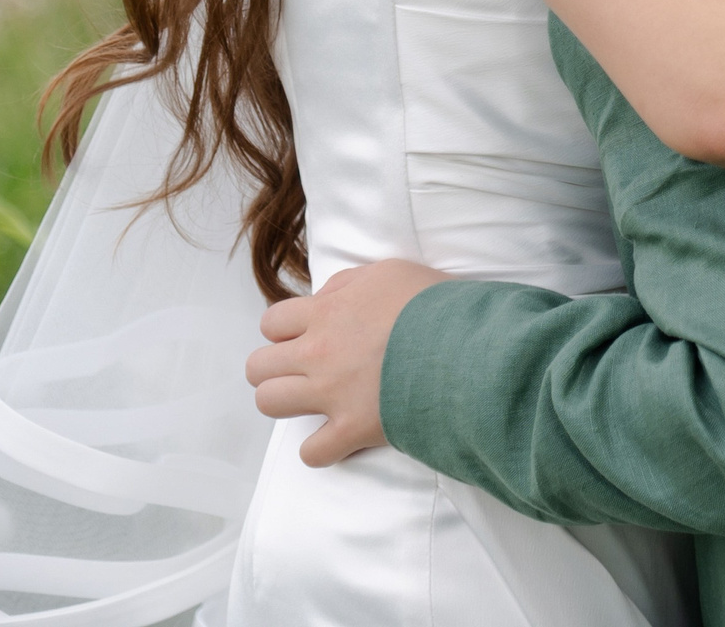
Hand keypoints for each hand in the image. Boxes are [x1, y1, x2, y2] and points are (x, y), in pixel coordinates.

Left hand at [245, 259, 449, 465]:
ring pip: (270, 403)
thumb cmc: (434, 304)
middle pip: (258, 366)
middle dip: (274, 368)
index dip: (285, 332)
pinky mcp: (353, 429)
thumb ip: (349, 283)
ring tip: (313, 402)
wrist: (466, 344)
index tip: (307, 337)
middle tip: (303, 371)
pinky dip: (321, 449)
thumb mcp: (391, 271)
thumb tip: (326, 296)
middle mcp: (318, 353)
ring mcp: (332, 393)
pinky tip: (338, 439)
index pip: (272, 323)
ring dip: (286, 403)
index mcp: (326, 313)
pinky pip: (312, 453)